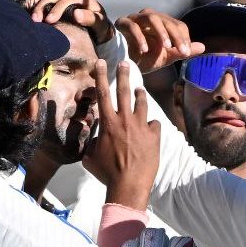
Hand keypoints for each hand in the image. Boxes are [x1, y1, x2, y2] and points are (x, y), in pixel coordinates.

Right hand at [24, 0, 114, 43]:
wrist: (96, 28)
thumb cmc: (99, 27)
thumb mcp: (100, 25)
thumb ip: (91, 19)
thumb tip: (76, 14)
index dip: (58, 7)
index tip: (50, 20)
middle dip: (44, 6)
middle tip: (37, 21)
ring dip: (38, 6)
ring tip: (32, 20)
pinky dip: (33, 5)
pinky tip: (27, 14)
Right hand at [84, 61, 160, 210]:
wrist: (129, 184)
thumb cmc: (107, 172)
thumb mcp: (90, 157)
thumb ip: (93, 143)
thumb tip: (97, 140)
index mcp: (108, 123)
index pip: (103, 94)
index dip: (101, 76)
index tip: (101, 62)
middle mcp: (125, 120)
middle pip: (124, 91)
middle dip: (123, 74)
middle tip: (124, 63)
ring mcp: (142, 126)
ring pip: (142, 103)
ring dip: (140, 94)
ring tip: (139, 90)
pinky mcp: (155, 135)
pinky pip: (153, 124)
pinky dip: (150, 124)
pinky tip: (149, 128)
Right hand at [115, 9, 204, 72]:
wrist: (121, 65)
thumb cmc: (143, 59)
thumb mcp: (166, 57)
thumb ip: (182, 51)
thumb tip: (203, 47)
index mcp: (162, 24)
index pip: (177, 25)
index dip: (184, 38)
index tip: (187, 53)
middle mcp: (149, 17)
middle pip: (166, 20)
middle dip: (177, 36)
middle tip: (183, 52)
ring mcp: (135, 18)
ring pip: (151, 17)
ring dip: (161, 31)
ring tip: (167, 47)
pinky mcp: (121, 24)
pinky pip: (132, 26)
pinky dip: (140, 37)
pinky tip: (145, 50)